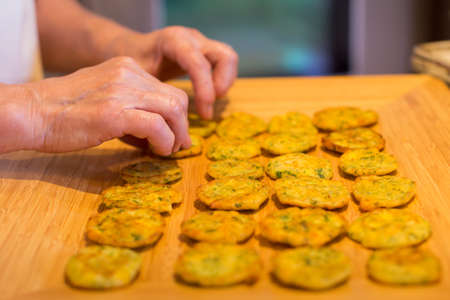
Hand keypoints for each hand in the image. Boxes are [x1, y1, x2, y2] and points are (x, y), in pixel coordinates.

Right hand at [7, 57, 189, 154]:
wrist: (32, 113)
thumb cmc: (66, 112)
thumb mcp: (105, 98)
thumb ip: (132, 108)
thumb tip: (159, 133)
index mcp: (127, 68)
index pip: (168, 89)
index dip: (177, 115)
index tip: (175, 134)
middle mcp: (128, 74)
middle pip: (177, 98)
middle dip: (183, 125)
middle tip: (179, 145)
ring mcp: (122, 91)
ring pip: (173, 108)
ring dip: (177, 135)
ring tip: (168, 150)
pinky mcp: (114, 113)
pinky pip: (157, 126)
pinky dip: (164, 141)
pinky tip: (157, 151)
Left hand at [109, 26, 238, 118]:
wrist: (130, 48)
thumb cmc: (130, 66)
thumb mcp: (134, 78)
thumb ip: (147, 97)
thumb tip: (160, 130)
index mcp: (173, 41)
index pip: (198, 64)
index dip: (205, 91)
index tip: (204, 115)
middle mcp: (191, 38)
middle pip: (224, 56)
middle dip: (222, 85)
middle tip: (208, 108)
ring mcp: (201, 42)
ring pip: (228, 59)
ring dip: (224, 84)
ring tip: (208, 104)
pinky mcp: (206, 50)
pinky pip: (224, 64)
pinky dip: (221, 83)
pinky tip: (205, 98)